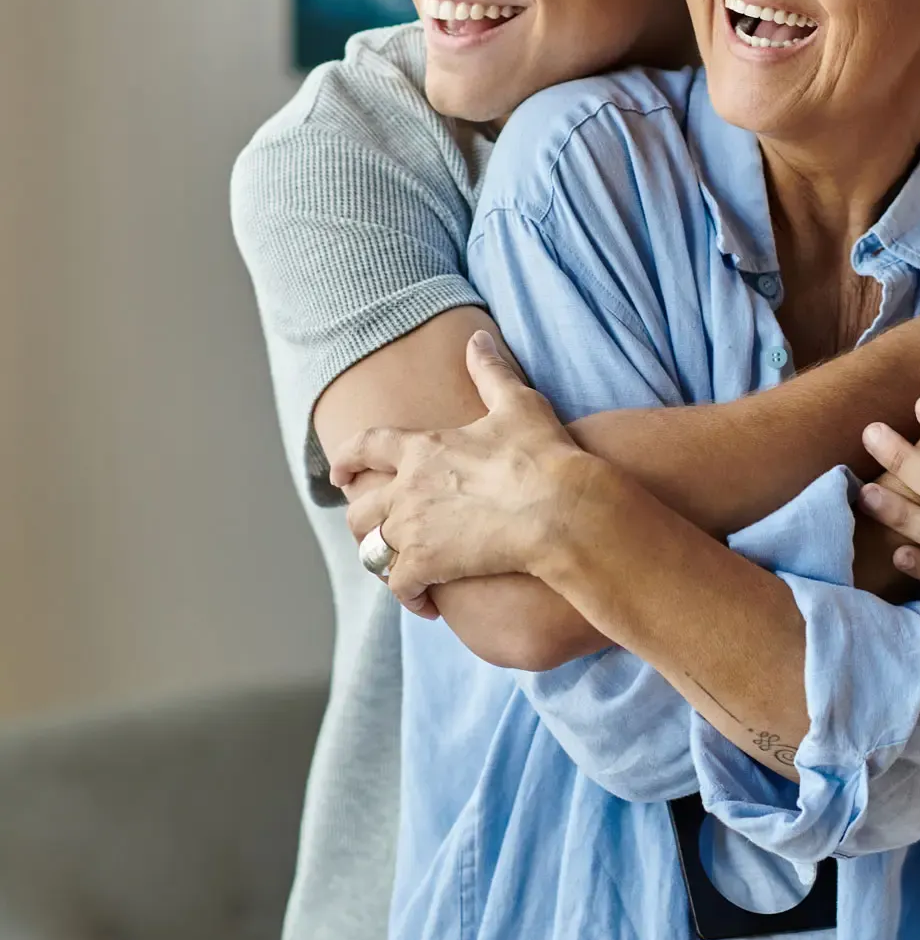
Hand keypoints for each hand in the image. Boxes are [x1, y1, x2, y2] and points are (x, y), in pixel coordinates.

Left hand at [329, 332, 590, 607]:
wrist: (561, 510)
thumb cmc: (544, 455)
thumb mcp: (518, 403)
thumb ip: (490, 370)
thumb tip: (479, 337)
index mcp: (423, 448)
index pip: (366, 447)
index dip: (347, 458)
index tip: (338, 472)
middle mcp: (407, 488)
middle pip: (361, 508)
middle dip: (362, 519)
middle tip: (371, 531)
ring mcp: (413, 529)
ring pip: (373, 550)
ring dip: (383, 559)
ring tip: (401, 567)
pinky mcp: (427, 566)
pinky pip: (398, 586)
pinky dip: (408, 595)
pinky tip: (427, 602)